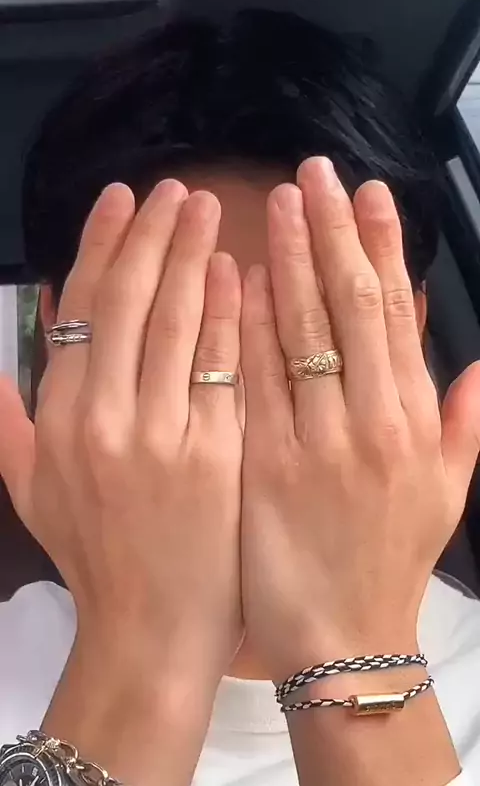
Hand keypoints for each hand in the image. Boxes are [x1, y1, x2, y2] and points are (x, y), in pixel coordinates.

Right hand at [0, 181, 242, 783]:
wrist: (149, 632)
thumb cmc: (94, 558)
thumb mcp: (32, 492)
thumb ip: (8, 423)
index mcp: (59, 420)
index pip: (82, 311)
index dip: (103, 246)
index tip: (122, 198)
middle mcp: (104, 418)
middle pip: (131, 303)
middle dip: (154, 234)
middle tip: (177, 188)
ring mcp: (161, 435)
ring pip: (178, 323)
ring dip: (194, 256)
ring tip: (212, 208)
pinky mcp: (215, 454)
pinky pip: (224, 368)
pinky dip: (231, 314)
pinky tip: (239, 273)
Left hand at [241, 157, 479, 680]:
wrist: (345, 640)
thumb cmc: (392, 563)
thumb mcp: (448, 495)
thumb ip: (468, 425)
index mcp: (416, 422)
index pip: (397, 314)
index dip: (381, 247)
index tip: (365, 193)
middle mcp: (373, 422)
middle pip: (351, 307)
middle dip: (331, 233)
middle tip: (312, 172)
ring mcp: (318, 442)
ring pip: (303, 333)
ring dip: (289, 262)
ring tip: (277, 204)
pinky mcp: (268, 466)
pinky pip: (257, 382)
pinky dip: (246, 326)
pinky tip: (235, 279)